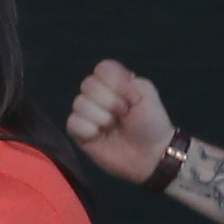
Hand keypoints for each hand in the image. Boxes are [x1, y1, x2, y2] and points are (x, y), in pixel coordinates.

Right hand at [64, 60, 179, 184]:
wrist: (150, 154)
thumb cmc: (151, 123)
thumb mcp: (146, 93)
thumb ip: (127, 81)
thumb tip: (109, 88)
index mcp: (114, 82)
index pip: (102, 69)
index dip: (116, 82)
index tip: (131, 97)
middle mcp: (97, 95)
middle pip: (88, 84)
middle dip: (109, 101)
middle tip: (123, 114)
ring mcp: (87, 114)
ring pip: (79, 103)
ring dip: (101, 117)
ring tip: (113, 127)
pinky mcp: (79, 133)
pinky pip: (72, 123)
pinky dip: (88, 130)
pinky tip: (100, 136)